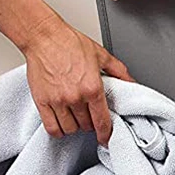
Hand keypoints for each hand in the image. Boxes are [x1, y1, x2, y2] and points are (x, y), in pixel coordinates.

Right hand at [21, 14, 133, 144]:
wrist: (43, 35)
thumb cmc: (69, 42)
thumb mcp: (100, 54)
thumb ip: (118, 71)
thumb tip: (132, 83)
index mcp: (92, 88)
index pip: (102, 122)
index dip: (106, 134)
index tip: (106, 139)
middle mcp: (75, 97)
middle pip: (86, 126)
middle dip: (90, 124)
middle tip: (88, 115)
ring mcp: (58, 101)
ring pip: (70, 129)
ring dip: (74, 126)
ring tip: (75, 116)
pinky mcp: (42, 101)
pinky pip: (52, 128)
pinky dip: (58, 130)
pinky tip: (61, 122)